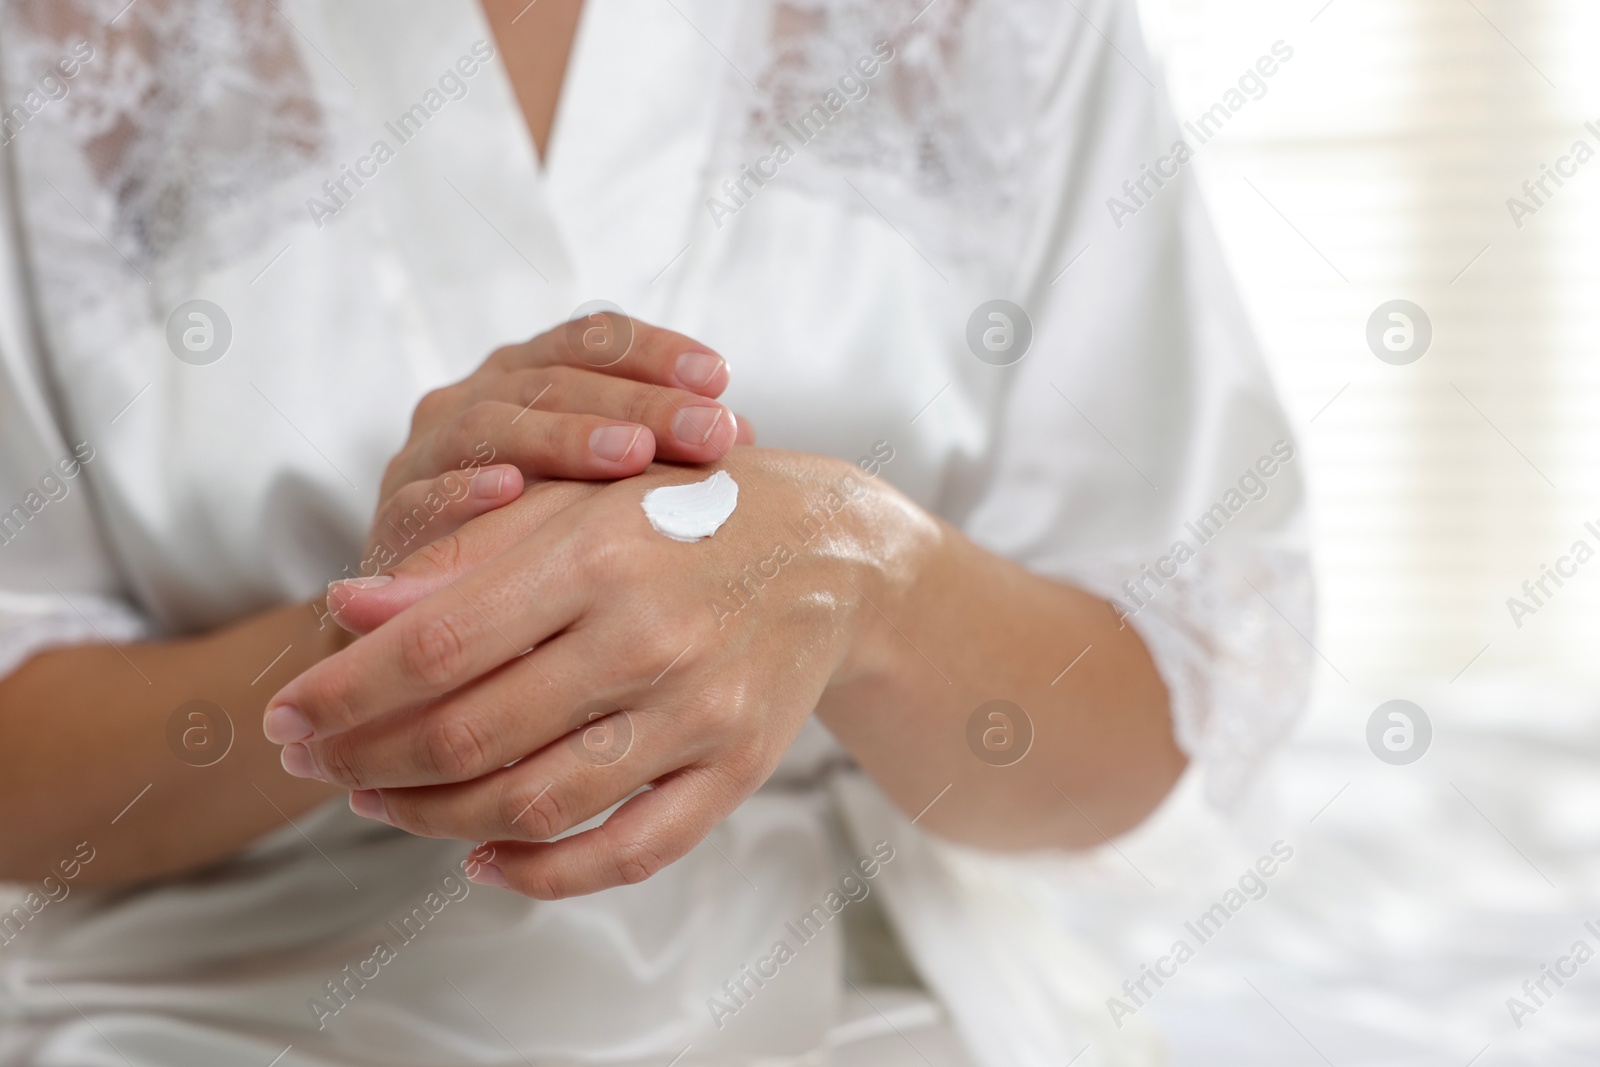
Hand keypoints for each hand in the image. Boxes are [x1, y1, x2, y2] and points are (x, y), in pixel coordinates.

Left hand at [264, 450, 932, 897]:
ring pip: (536, 804)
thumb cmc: (685, 514)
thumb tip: (348, 608)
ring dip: (433, 819)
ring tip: (381, 801)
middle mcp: (651, 638)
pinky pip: (628, 853)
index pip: (436, 645)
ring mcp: (701, 714)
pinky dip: (542, 873)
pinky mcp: (737, 769)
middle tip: (317, 764)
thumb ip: (465, 554)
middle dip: (368, 761)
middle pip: (471, 735)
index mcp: (599, 556)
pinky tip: (483, 858)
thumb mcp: (580, 504)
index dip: (343, 693)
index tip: (286, 717)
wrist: (833, 552)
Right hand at [342, 313, 753, 582]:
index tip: (720, 380)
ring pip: (490, 423)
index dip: (654, 351)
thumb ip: (659, 458)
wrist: (437, 641)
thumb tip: (750, 445)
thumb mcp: (605, 499)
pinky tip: (512, 494)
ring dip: (563, 436)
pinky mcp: (391, 520)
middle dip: (636, 401)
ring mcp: (424, 457)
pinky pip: (423, 496)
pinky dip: (464, 490)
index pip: (590, 341)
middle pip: (555, 380)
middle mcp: (473, 402)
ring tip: (628, 456)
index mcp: (529, 381)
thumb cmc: (543, 557)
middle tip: (709, 431)